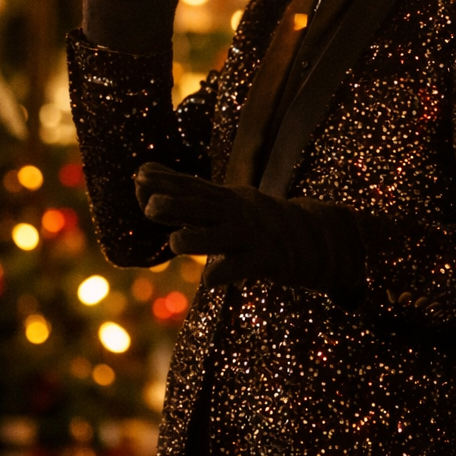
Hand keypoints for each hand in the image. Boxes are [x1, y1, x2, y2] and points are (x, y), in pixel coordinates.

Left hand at [135, 162, 365, 302]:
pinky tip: (209, 281)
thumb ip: (187, 196)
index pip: (192, 187)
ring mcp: (253, 234)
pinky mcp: (268, 259)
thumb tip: (142, 179)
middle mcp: (237, 212)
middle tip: (149, 206)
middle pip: (204, 206)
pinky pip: (244, 265)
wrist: (315, 237)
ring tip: (174, 242)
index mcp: (225, 198)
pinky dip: (227, 272)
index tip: (139, 175)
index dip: (167, 182)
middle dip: (178, 205)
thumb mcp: (226, 204)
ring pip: (222, 235)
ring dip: (198, 238)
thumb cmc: (258, 222)